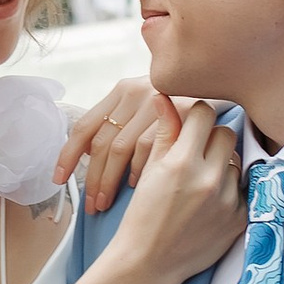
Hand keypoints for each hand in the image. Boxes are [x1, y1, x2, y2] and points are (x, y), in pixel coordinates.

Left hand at [55, 75, 181, 213]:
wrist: (223, 78)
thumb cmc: (182, 106)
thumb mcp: (147, 109)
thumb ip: (123, 123)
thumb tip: (92, 154)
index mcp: (122, 91)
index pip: (85, 126)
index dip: (68, 154)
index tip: (59, 178)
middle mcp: (134, 92)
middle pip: (100, 142)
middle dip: (91, 178)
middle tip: (89, 204)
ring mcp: (155, 101)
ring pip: (119, 148)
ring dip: (109, 180)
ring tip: (104, 203)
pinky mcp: (177, 113)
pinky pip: (146, 147)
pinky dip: (137, 169)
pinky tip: (134, 187)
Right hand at [94, 99, 248, 283]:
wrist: (148, 263)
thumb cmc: (143, 216)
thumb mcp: (149, 171)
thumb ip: (164, 132)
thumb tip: (164, 97)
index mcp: (183, 162)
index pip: (204, 113)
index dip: (195, 116)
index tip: (191, 125)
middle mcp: (210, 178)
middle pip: (226, 133)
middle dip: (212, 139)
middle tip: (197, 153)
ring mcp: (228, 200)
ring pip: (236, 162)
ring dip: (222, 167)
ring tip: (201, 185)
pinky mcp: (240, 219)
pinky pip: (243, 190)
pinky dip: (230, 193)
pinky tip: (210, 204)